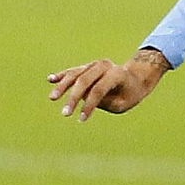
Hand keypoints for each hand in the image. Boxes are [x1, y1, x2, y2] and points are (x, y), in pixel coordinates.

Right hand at [47, 49, 168, 121]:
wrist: (135, 78)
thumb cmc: (129, 94)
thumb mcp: (122, 103)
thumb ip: (105, 101)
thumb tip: (83, 97)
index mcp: (117, 74)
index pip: (99, 90)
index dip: (89, 105)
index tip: (81, 119)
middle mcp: (105, 66)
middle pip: (85, 81)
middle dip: (73, 98)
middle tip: (64, 114)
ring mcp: (94, 65)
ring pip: (75, 74)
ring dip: (62, 86)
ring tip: (52, 98)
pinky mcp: (87, 67)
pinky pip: (73, 71)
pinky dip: (62, 75)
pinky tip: (50, 79)